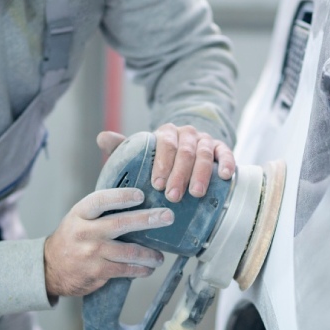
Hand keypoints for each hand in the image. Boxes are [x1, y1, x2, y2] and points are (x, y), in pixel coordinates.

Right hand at [44, 187, 174, 297]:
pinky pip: (125, 269)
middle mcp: (85, 232)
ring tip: (159, 257)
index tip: (141, 195)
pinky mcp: (98, 271)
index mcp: (80, 214)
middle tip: (167, 217)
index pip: (101, 200)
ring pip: (129, 251)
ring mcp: (92, 253)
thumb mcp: (78, 218)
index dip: (122, 196)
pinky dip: (141, 269)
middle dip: (148, 220)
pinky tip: (148, 268)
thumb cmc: (71, 238)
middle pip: (121, 224)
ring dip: (149, 254)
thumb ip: (101, 210)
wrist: (50, 268)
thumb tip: (137, 201)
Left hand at [97, 124, 234, 202]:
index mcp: (166, 133)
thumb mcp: (140, 153)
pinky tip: (225, 176)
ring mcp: (205, 140)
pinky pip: (226, 153)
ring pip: (205, 153)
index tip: (157, 184)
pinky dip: (227, 163)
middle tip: (173, 196)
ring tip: (196, 193)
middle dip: (179, 174)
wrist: (186, 155)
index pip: (165, 143)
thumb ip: (123, 147)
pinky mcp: (221, 149)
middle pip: (185, 151)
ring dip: (201, 173)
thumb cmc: (159, 160)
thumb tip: (101, 137)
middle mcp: (187, 134)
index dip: (162, 163)